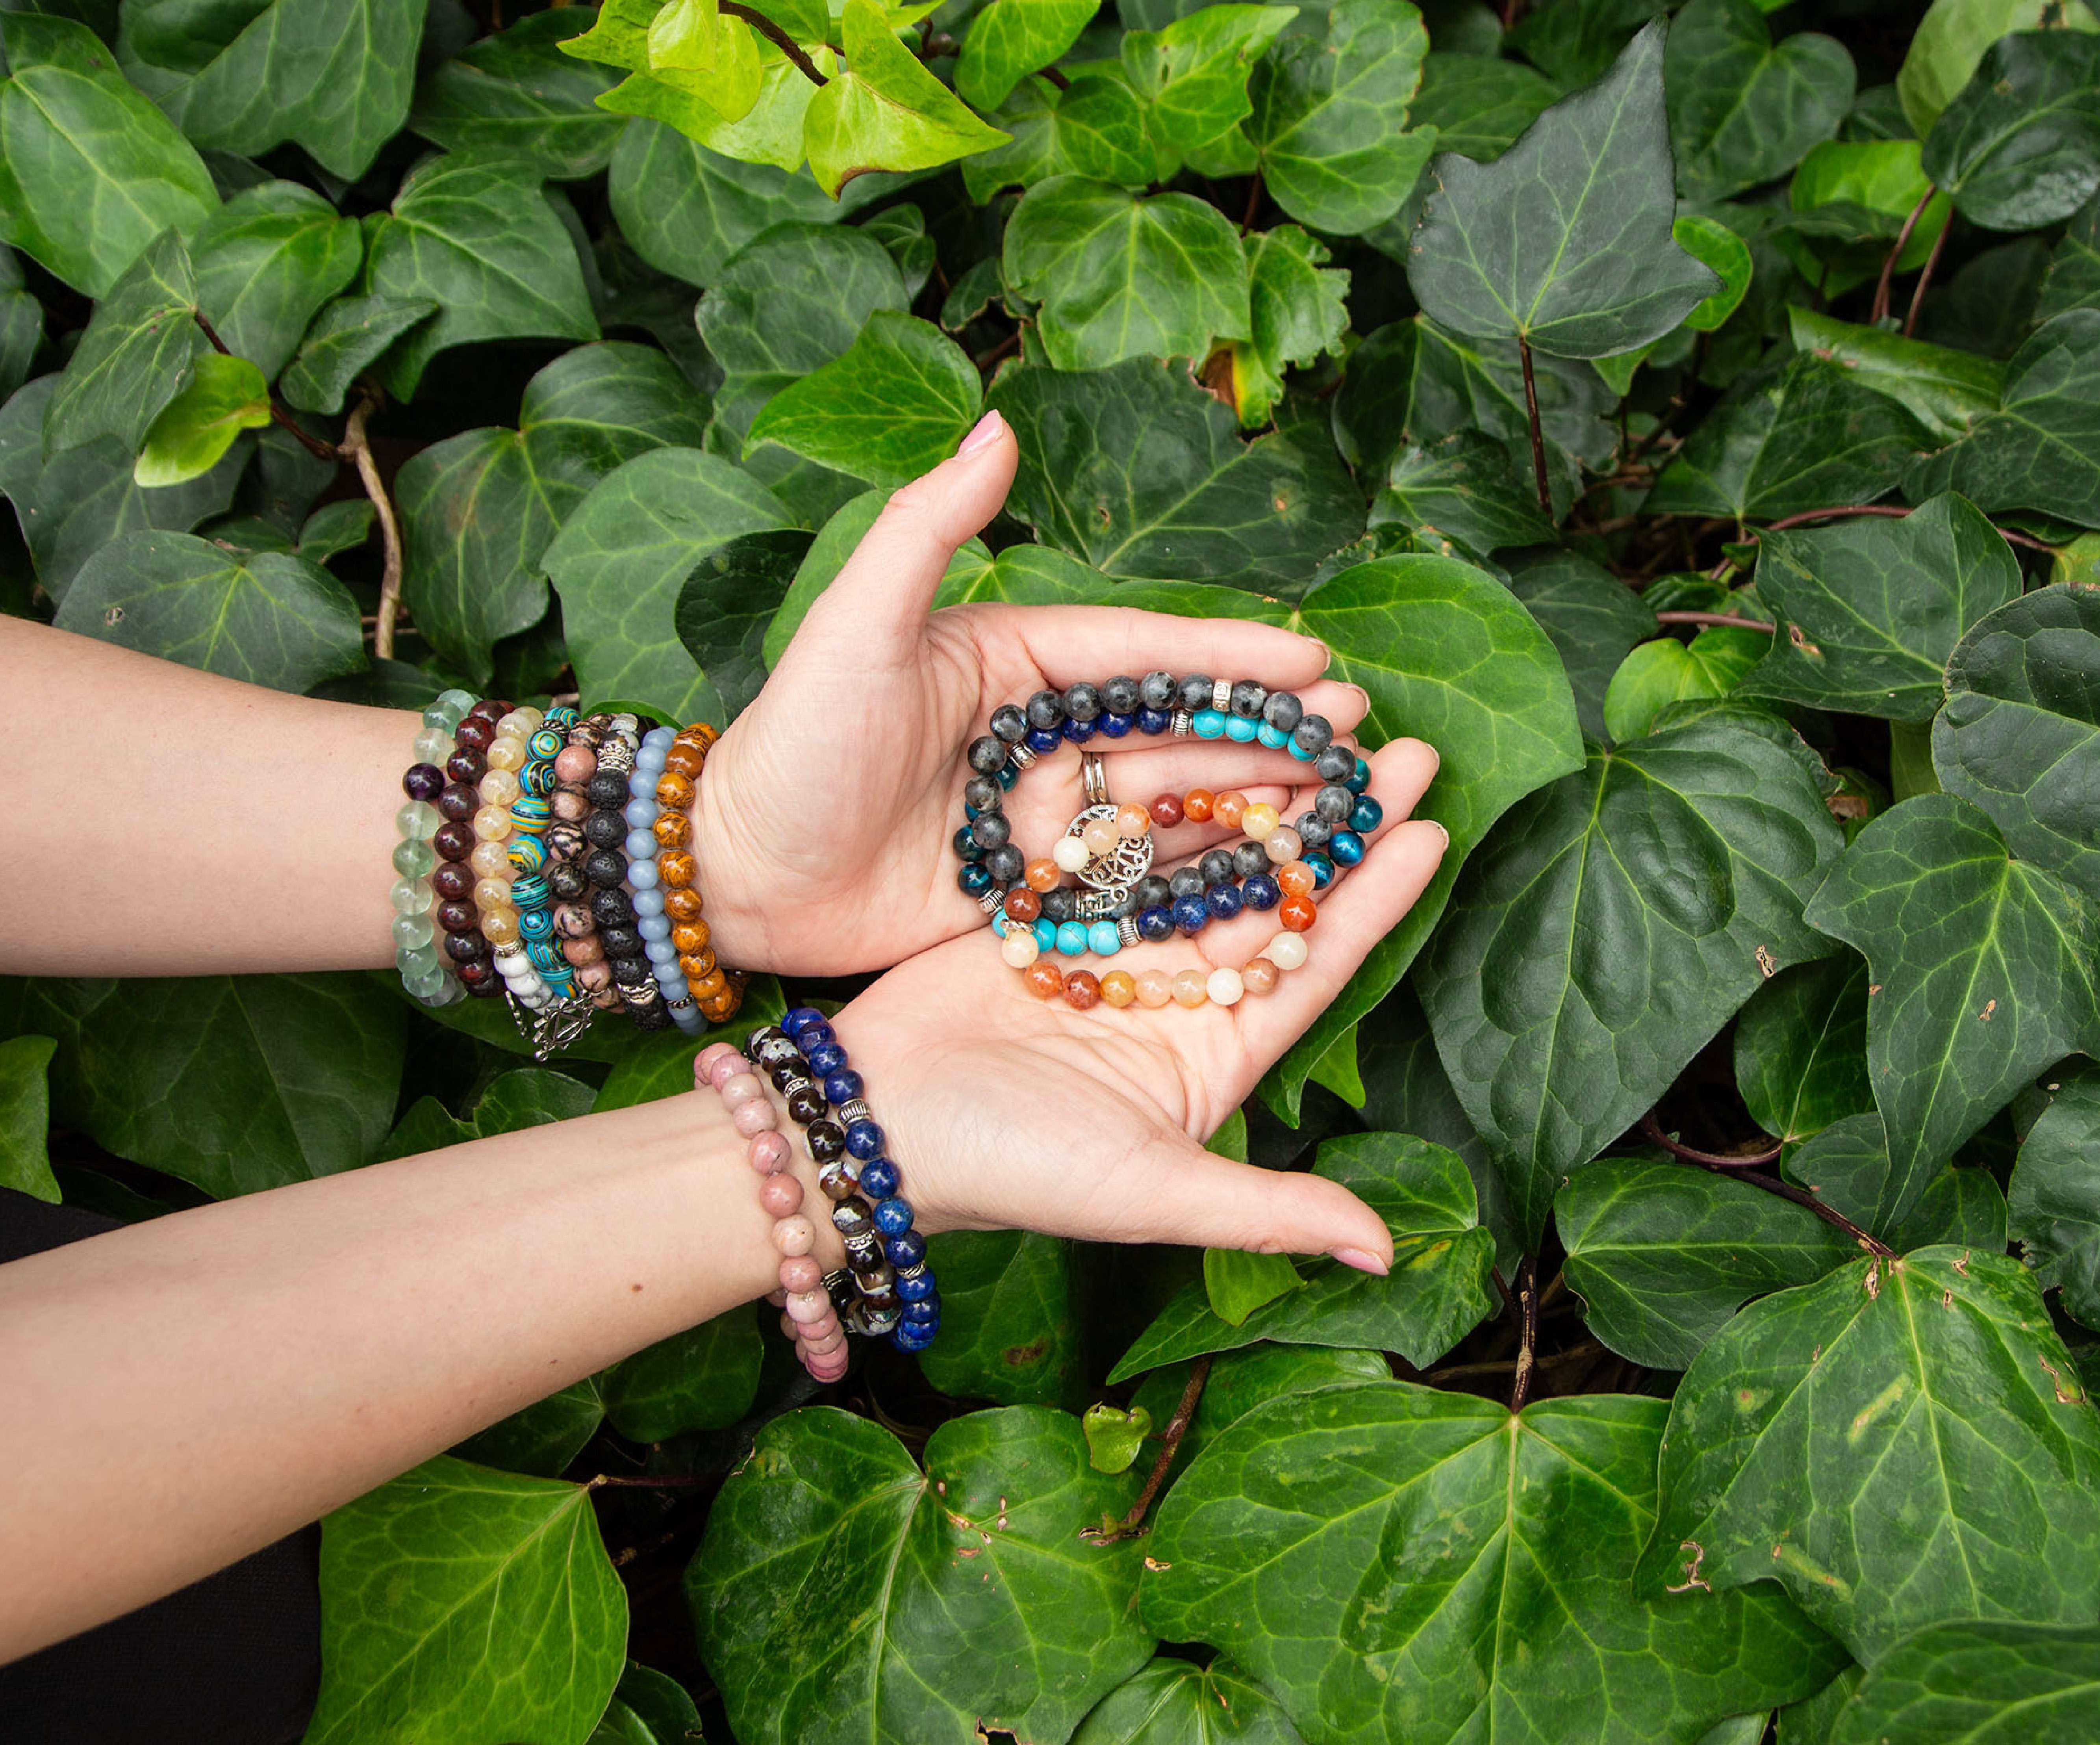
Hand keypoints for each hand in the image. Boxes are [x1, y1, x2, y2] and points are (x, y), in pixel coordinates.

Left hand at [690, 412, 1380, 976]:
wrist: (735, 875)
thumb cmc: (792, 746)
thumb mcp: (855, 626)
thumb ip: (926, 529)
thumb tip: (996, 424)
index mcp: (1007, 660)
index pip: (1138, 650)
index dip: (1223, 653)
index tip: (1309, 656)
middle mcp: (1032, 731)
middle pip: (1167, 725)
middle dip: (1261, 728)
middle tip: (1355, 730)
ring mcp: (1033, 812)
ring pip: (1162, 800)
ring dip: (1247, 796)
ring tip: (1339, 796)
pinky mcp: (1026, 885)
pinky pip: (1126, 874)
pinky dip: (1194, 871)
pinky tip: (1265, 867)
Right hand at [822, 737, 1445, 1265]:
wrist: (876, 1123)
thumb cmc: (1011, 1167)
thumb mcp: (1150, 1192)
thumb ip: (1268, 1213)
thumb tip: (1386, 1256)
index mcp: (1212, 1056)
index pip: (1314, 966)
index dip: (1373, 900)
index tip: (1431, 830)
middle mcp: (1174, 997)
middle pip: (1272, 897)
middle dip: (1336, 827)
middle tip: (1396, 748)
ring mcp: (1114, 949)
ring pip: (1205, 855)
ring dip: (1260, 793)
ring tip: (1321, 726)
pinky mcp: (1052, 910)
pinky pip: (1123, 841)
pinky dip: (1163, 792)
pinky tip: (1209, 734)